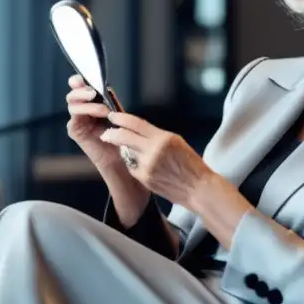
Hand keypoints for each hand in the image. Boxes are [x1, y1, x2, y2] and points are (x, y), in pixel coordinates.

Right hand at [65, 74, 126, 173]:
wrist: (118, 155)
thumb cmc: (118, 133)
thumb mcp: (115, 112)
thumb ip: (108, 100)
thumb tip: (106, 87)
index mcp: (88, 102)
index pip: (77, 87)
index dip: (77, 81)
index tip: (82, 78)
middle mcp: (79, 109)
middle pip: (72, 94)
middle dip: (81, 91)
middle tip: (93, 92)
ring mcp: (76, 119)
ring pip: (73, 105)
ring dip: (88, 104)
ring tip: (104, 109)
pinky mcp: (74, 130)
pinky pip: (75, 118)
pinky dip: (87, 113)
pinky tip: (100, 115)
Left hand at [98, 112, 213, 206]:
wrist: (197, 187)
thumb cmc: (190, 164)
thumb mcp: (176, 142)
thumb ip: (156, 136)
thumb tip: (137, 132)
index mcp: (163, 138)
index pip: (136, 123)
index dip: (121, 118)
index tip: (113, 116)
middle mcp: (153, 150)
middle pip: (124, 136)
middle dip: (112, 133)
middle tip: (106, 133)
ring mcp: (147, 165)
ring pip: (126, 152)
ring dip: (125, 151)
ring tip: (133, 152)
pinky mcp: (144, 178)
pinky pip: (131, 167)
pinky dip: (133, 165)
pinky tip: (144, 167)